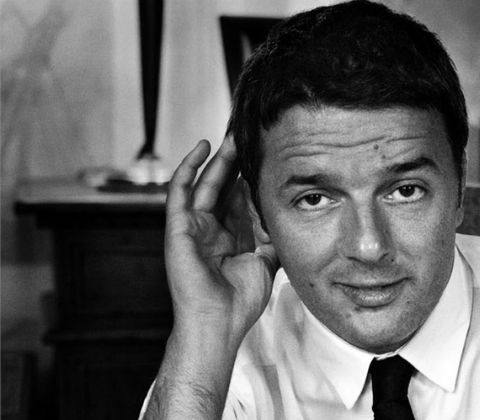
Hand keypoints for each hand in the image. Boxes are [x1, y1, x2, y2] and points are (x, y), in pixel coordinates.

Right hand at [164, 137, 278, 344]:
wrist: (219, 322)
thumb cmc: (240, 300)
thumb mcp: (266, 262)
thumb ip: (272, 237)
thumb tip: (286, 214)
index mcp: (231, 236)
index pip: (242, 199)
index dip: (253, 177)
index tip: (268, 155)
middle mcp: (211, 228)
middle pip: (225, 187)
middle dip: (237, 162)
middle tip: (251, 136)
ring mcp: (194, 227)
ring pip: (206, 183)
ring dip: (219, 158)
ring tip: (234, 135)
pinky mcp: (178, 227)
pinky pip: (180, 191)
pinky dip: (189, 167)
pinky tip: (204, 147)